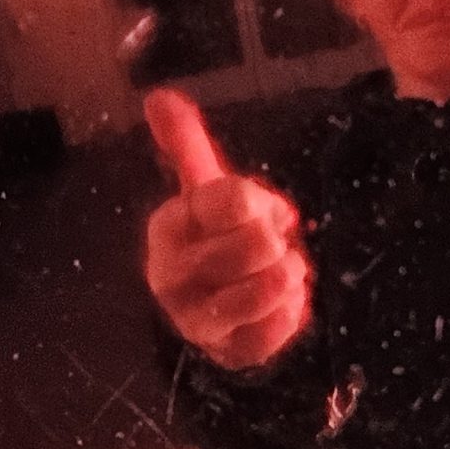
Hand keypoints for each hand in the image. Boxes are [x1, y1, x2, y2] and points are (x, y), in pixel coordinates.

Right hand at [143, 90, 311, 370]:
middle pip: (255, 244)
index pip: (230, 199)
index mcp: (168, 226)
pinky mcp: (223, 352)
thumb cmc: (216, 238)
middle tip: (269, 246)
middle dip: (275, 241)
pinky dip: (290, 314)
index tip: (252, 211)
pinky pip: (275, 330)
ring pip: (266, 289)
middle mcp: (170, 274)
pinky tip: (282, 304)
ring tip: (278, 273)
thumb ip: (186, 144)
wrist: (215, 306)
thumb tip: (158, 96)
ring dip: (287, 277)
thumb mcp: (205, 190)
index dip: (257, 203)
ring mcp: (194, 318)